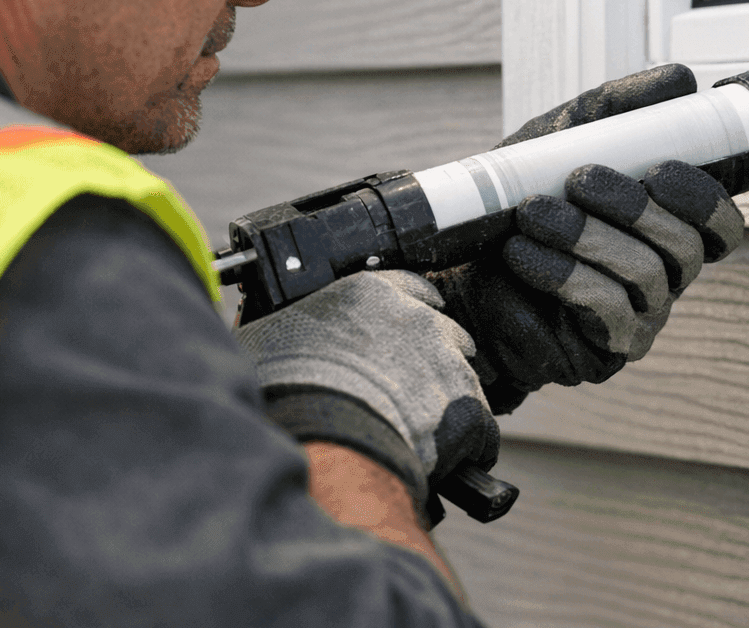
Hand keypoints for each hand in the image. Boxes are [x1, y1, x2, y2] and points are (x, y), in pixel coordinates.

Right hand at [234, 269, 498, 516]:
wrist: (320, 439)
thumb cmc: (284, 390)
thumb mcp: (268, 338)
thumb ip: (286, 326)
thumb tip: (267, 331)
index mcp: (371, 293)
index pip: (409, 287)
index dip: (410, 311)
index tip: (406, 332)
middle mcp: (418, 319)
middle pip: (445, 332)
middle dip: (434, 358)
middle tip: (409, 390)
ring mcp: (449, 362)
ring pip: (465, 379)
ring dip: (449, 402)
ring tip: (423, 431)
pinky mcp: (470, 408)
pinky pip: (482, 428)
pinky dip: (468, 445)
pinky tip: (446, 461)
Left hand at [431, 66, 744, 412]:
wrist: (451, 269)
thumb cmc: (517, 203)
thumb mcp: (561, 140)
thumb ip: (618, 109)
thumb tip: (682, 80)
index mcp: (665, 228)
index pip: (720, 225)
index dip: (705, 199)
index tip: (660, 169)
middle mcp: (663, 276)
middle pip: (685, 248)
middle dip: (634, 207)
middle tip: (580, 178)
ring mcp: (638, 319)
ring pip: (644, 276)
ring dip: (587, 237)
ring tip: (534, 212)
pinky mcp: (602, 352)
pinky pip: (605, 312)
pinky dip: (566, 276)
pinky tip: (524, 252)